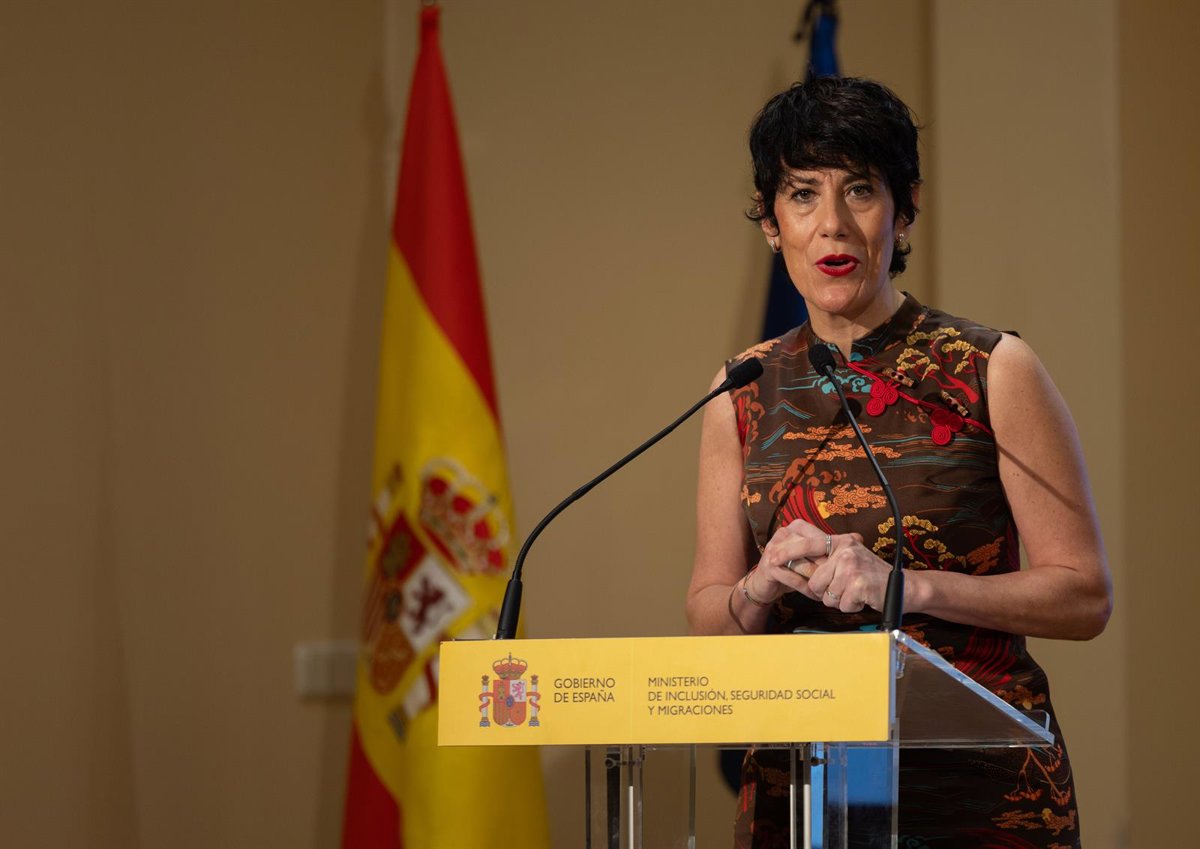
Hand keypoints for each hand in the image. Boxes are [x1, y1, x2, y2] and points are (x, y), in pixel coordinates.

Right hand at [746, 518, 858, 606]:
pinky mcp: (770, 565)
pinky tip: (814, 595)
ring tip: (827, 591)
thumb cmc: (794, 567)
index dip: (832, 557)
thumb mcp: (813, 554)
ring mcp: (775, 548)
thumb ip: (833, 545)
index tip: (841, 569)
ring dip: (818, 582)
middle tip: (837, 582)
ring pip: (806, 567)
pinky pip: (796, 579)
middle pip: (815, 554)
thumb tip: (858, 537)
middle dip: (826, 570)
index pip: (822, 540)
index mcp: (798, 526)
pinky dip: (807, 589)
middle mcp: (785, 532)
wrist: (766, 583)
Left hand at [754, 518, 889, 612]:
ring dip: (839, 600)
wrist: (903, 587)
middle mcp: (845, 550)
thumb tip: (796, 562)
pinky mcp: (858, 584)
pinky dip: (850, 606)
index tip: (772, 558)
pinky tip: (861, 598)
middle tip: (842, 589)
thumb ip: (827, 558)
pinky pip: (840, 604)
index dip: (788, 551)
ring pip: (826, 595)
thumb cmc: (871, 576)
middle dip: (824, 591)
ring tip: (854, 592)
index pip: (808, 543)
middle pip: (815, 580)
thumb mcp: (849, 558)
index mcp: (841, 542)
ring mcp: (852, 566)